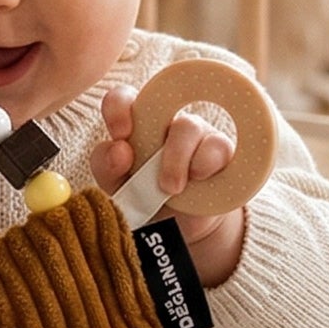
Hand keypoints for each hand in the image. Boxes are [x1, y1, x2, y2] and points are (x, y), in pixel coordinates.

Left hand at [91, 84, 246, 287]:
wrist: (178, 229)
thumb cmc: (143, 198)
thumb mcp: (117, 186)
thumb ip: (106, 166)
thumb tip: (119, 150)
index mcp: (133, 126)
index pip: (123, 99)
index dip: (119, 107)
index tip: (121, 135)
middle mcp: (164, 122)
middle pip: (162, 106)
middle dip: (151, 139)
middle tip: (151, 176)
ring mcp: (195, 134)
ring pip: (190, 127)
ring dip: (178, 159)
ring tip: (172, 190)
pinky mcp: (222, 152)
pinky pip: (219, 148)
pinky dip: (206, 166)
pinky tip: (200, 184)